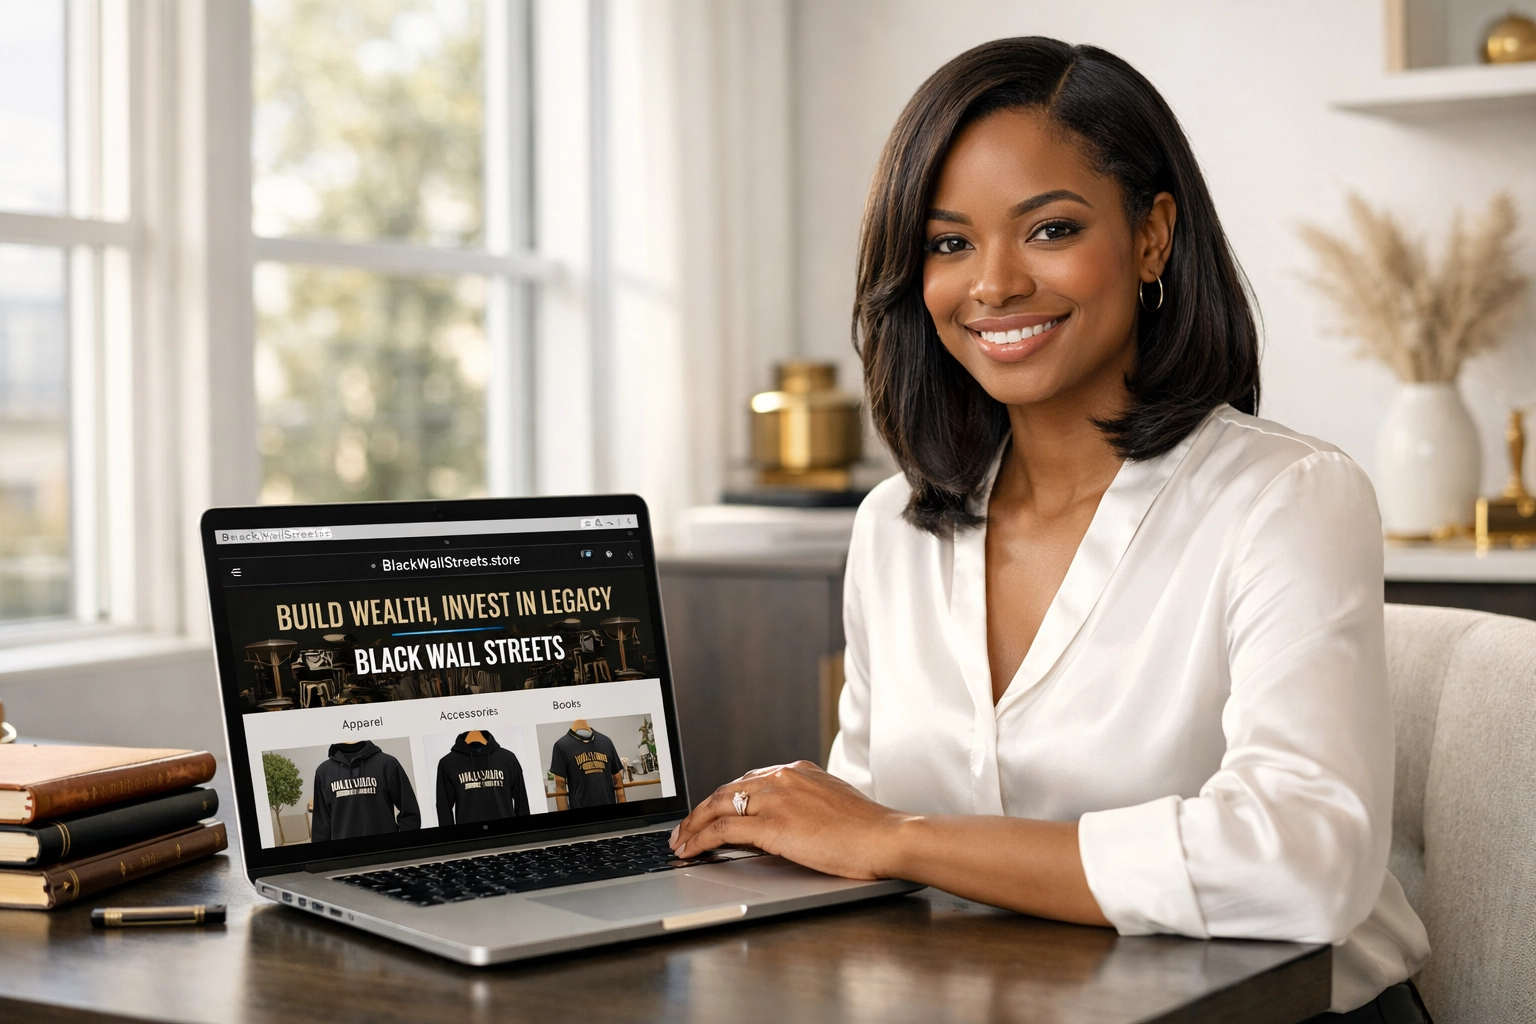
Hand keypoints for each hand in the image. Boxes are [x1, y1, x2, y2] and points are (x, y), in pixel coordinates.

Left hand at [669, 761, 910, 879]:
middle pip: (726, 790)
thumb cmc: (868, 829)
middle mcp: (782, 778)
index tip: (709, 812)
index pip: (746, 781)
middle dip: (699, 811)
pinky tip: (691, 850)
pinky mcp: (772, 824)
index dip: (722, 799)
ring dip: (692, 825)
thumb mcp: (832, 802)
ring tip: (679, 842)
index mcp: (796, 771)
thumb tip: (785, 820)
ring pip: (717, 807)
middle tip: (682, 828)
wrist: (885, 837)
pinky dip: (701, 839)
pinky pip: (723, 830)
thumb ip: (804, 804)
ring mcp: (776, 798)